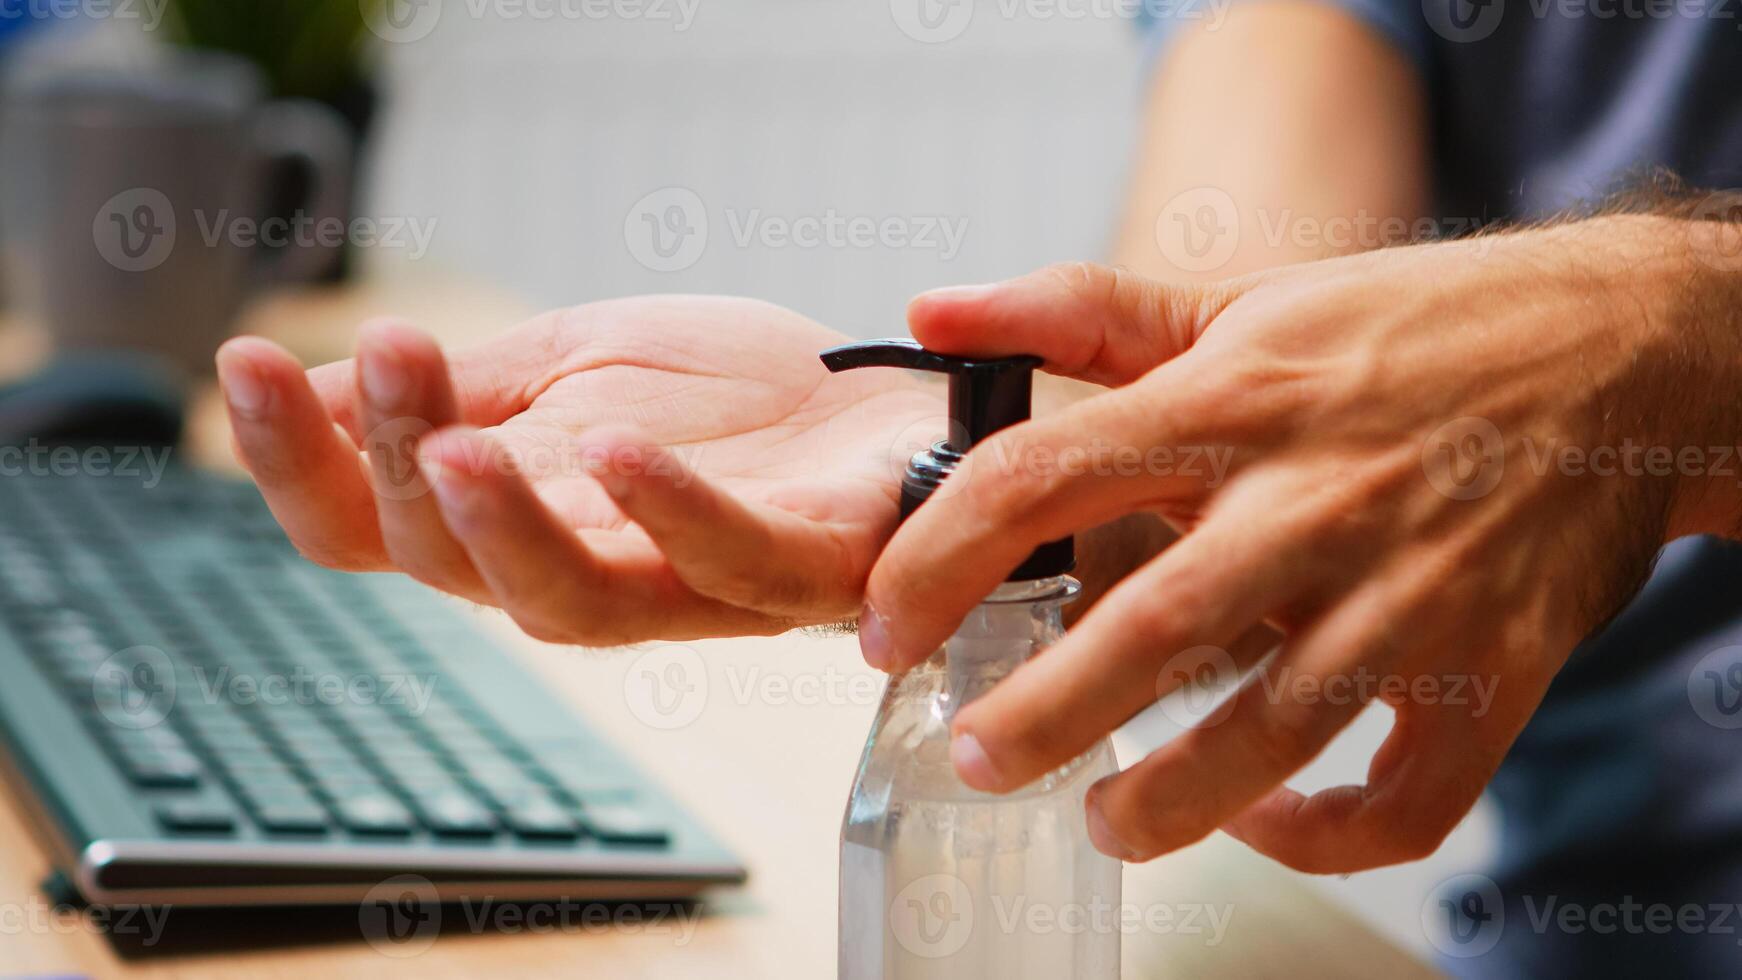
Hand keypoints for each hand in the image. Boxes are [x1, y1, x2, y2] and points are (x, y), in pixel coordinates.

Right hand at [216, 295, 938, 643]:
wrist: (883, 401)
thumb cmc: (733, 400)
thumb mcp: (577, 366)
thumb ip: (463, 392)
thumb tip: (311, 390)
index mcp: (519, 517)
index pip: (373, 526)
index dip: (300, 462)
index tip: (243, 361)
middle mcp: (589, 571)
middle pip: (452, 569)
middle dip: (396, 468)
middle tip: (388, 355)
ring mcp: (693, 584)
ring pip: (572, 605)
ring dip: (501, 526)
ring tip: (453, 443)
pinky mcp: (801, 567)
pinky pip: (731, 565)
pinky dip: (671, 515)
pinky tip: (620, 448)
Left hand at [859, 216, 1740, 871]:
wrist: (1627, 354)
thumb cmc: (1411, 332)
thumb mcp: (1241, 298)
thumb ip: (1077, 308)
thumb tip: (929, 309)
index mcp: (1233, 401)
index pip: (1041, 472)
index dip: (935, 557)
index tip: (884, 627)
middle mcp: (1313, 499)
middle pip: (1148, 628)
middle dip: (1040, 715)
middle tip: (975, 758)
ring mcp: (1409, 593)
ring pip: (1273, 733)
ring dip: (1170, 802)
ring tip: (1103, 822)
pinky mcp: (1496, 670)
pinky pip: (1406, 799)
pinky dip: (1329, 837)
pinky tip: (1267, 821)